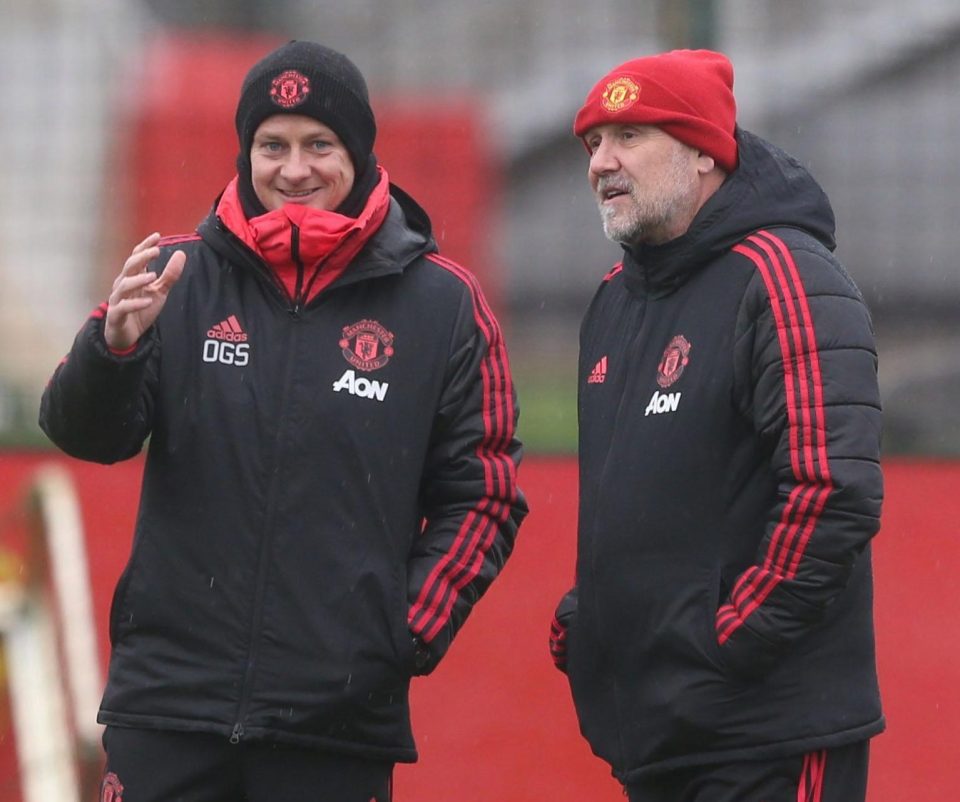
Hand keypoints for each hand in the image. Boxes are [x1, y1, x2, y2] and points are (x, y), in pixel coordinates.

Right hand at [104, 233, 186, 350]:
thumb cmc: (141, 308)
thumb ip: (169, 275)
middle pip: (129, 266)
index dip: (145, 246)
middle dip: (141, 257)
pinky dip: (135, 304)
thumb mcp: (159, 291)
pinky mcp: (116, 315)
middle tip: (156, 251)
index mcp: (132, 277)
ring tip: (153, 276)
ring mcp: (118, 299)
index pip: (136, 257)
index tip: (157, 236)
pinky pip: (123, 307)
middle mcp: (122, 285)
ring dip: (138, 279)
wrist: (127, 335)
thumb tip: (181, 253)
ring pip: (124, 285)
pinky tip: (148, 301)